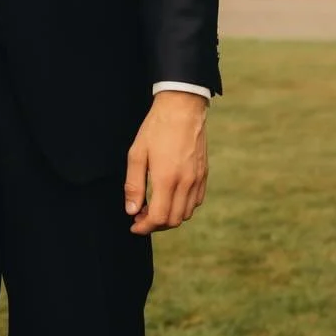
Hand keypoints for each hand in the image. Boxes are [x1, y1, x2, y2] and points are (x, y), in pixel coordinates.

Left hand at [124, 90, 208, 234]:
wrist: (182, 108)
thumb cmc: (156, 129)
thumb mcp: (137, 154)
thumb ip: (134, 185)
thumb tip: (131, 210)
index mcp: (166, 179)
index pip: (158, 218)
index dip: (144, 227)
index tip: (134, 225)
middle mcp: (185, 183)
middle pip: (173, 220)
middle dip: (155, 225)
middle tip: (140, 216)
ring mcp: (197, 179)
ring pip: (186, 213)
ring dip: (169, 217)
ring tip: (153, 207)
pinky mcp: (203, 174)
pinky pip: (196, 201)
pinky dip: (182, 207)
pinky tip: (170, 197)